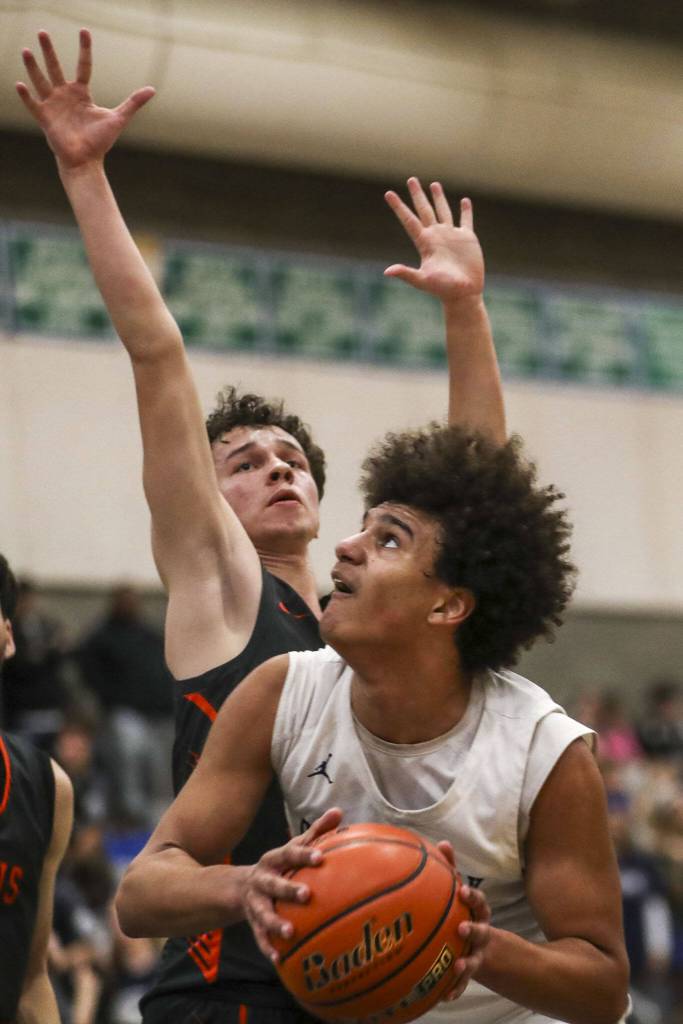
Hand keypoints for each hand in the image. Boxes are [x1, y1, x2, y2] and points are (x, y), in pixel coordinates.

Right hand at [16, 29, 154, 170]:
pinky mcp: (45, 118)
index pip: (83, 66)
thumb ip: (133, 103)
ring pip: (41, 81)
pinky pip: (33, 104)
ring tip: (26, 50)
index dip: (84, 49)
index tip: (84, 32)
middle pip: (55, 67)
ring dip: (33, 67)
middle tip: (43, 32)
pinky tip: (19, 84)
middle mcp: (65, 95)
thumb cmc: (100, 141)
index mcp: (81, 93)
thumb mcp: (118, 118)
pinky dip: (26, 96)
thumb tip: (152, 89)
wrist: (87, 162)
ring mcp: (53, 105)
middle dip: (49, 51)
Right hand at [242, 807, 342, 960]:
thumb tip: (339, 811)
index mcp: (274, 859)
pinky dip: (268, 948)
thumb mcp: (294, 846)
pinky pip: (259, 936)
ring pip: (263, 913)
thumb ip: (317, 831)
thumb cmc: (281, 864)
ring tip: (290, 933)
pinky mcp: (253, 922)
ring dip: (275, 923)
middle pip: (273, 883)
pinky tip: (280, 959)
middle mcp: (262, 879)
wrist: (240, 887)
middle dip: (288, 889)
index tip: (320, 858)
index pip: (289, 853)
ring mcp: (255, 902)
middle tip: (307, 895)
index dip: (304, 854)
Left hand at [384, 178, 483, 304]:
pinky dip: (465, 211)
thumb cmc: (442, 289)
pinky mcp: (467, 239)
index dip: (398, 207)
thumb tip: (387, 271)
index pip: (409, 220)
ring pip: (443, 211)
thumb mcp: (422, 280)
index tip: (388, 193)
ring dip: (438, 198)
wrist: (463, 294)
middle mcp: (436, 236)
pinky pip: (466, 220)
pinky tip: (464, 201)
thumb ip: (406, 273)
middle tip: (411, 179)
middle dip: (418, 195)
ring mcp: (451, 236)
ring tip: (434, 184)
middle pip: (424, 210)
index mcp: (425, 243)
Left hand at [436, 841, 490, 1001]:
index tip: (462, 891)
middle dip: (473, 929)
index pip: (479, 903)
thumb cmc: (470, 916)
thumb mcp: (464, 898)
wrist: (499, 954)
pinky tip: (445, 996)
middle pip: (481, 930)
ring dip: (465, 963)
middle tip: (462, 928)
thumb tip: (443, 842)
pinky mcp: (472, 972)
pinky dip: (455, 988)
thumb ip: (452, 871)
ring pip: (474, 959)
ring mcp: (479, 954)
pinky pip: (463, 983)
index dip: (472, 897)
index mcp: (478, 915)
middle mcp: (481, 933)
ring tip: (457, 965)